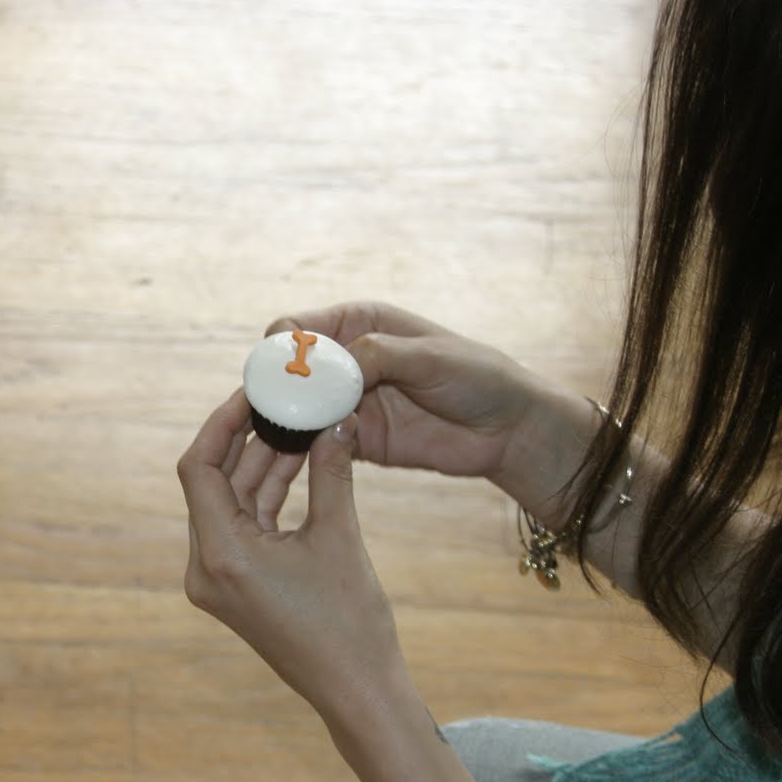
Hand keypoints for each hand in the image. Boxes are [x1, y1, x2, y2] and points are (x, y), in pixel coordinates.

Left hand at [177, 389, 413, 713]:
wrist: (357, 690)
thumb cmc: (349, 624)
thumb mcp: (338, 536)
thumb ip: (330, 470)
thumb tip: (334, 418)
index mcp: (219, 555)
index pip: (198, 469)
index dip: (222, 423)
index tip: (251, 393)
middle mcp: (205, 567)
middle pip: (212, 482)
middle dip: (246, 439)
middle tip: (276, 399)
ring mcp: (218, 579)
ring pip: (232, 502)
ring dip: (262, 465)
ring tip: (297, 421)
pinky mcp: (236, 585)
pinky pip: (245, 525)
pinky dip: (268, 495)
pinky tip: (300, 460)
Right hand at [266, 301, 560, 481]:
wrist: (507, 430)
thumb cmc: (477, 377)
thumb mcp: (429, 356)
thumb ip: (379, 355)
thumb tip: (331, 367)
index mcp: (358, 322)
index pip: (294, 327)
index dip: (281, 346)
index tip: (285, 372)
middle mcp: (345, 360)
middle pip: (287, 371)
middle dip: (275, 389)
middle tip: (274, 412)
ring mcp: (346, 401)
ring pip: (296, 409)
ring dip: (286, 423)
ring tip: (284, 439)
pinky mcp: (352, 439)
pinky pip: (315, 443)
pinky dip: (304, 450)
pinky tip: (304, 459)